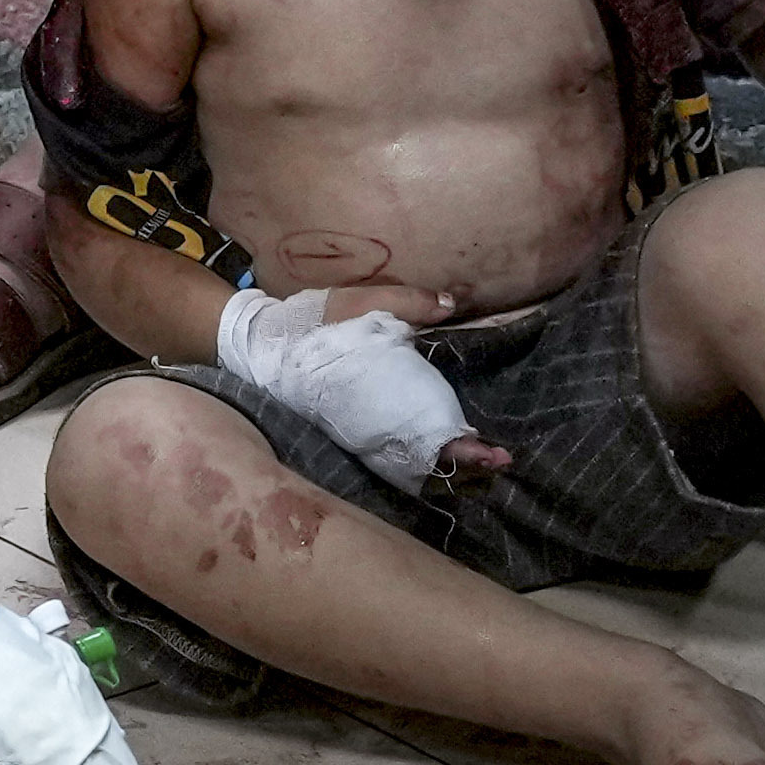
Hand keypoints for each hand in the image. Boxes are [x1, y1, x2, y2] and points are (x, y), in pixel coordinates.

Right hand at [214, 284, 506, 488]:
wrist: (261, 344)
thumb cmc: (313, 323)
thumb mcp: (362, 303)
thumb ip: (408, 303)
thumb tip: (453, 303)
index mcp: (383, 402)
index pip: (433, 437)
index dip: (466, 450)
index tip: (497, 456)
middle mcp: (375, 427)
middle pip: (428, 457)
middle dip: (465, 462)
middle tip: (502, 462)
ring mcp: (363, 431)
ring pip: (412, 457)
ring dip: (446, 459)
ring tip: (483, 460)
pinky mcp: (355, 426)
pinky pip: (395, 445)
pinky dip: (421, 448)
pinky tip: (441, 442)